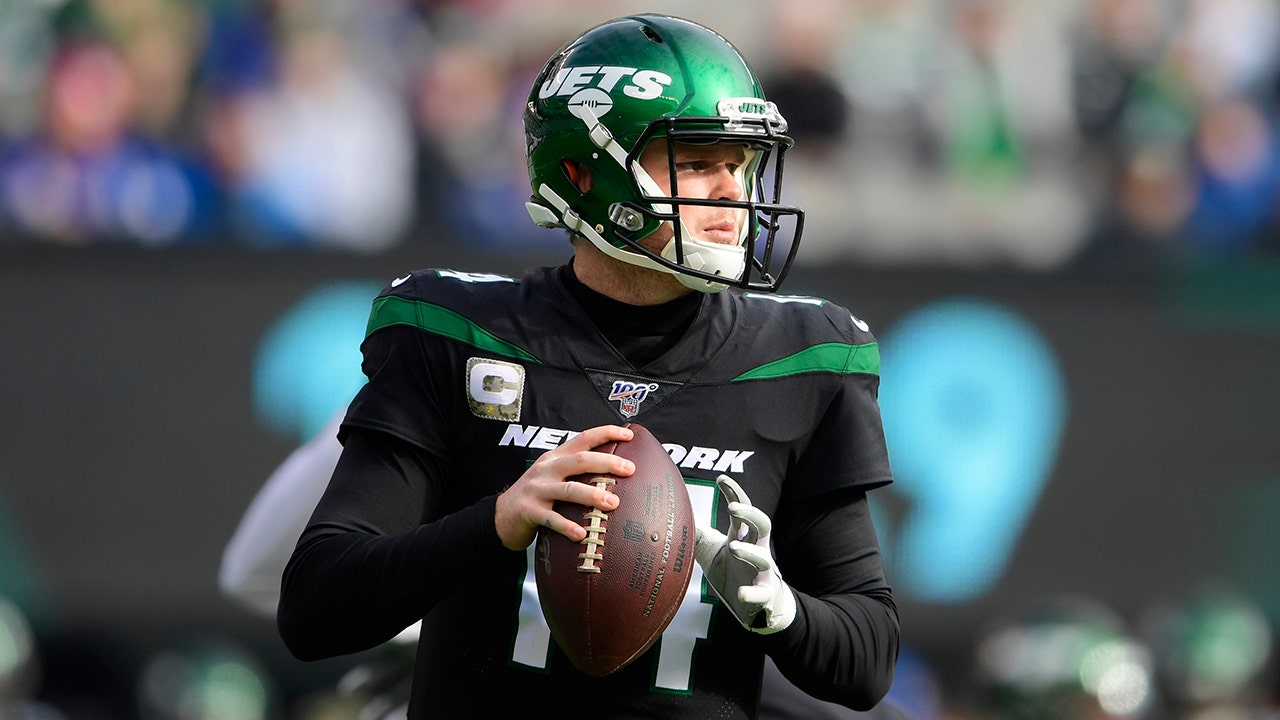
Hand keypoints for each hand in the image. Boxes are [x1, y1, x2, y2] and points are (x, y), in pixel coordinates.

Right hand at [494, 425, 632, 550]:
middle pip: (580, 461)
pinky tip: (582, 534)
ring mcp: (536, 490)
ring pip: (568, 489)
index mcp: (555, 458)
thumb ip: (576, 472)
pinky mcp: (529, 511)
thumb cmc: (536, 497)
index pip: (583, 439)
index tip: (628, 434)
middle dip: (607, 463)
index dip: (606, 433)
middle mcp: (546, 469)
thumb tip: (615, 474)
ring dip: (592, 495)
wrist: (500, 516)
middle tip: (630, 470)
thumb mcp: (553, 477)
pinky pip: (551, 519)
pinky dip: (567, 527)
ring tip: (613, 503)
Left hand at [694, 474, 795, 633]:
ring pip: (763, 558)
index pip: (743, 509)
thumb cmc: (733, 571)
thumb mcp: (710, 550)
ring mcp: (763, 573)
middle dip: (750, 513)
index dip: (734, 493)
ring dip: (749, 552)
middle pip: (762, 524)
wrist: (757, 606)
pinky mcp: (764, 595)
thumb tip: (673, 516)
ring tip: (734, 548)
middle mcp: (757, 550)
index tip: (722, 479)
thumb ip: (696, 534)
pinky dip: (753, 594)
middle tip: (733, 507)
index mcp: (742, 536)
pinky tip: (742, 593)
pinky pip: (761, 594)